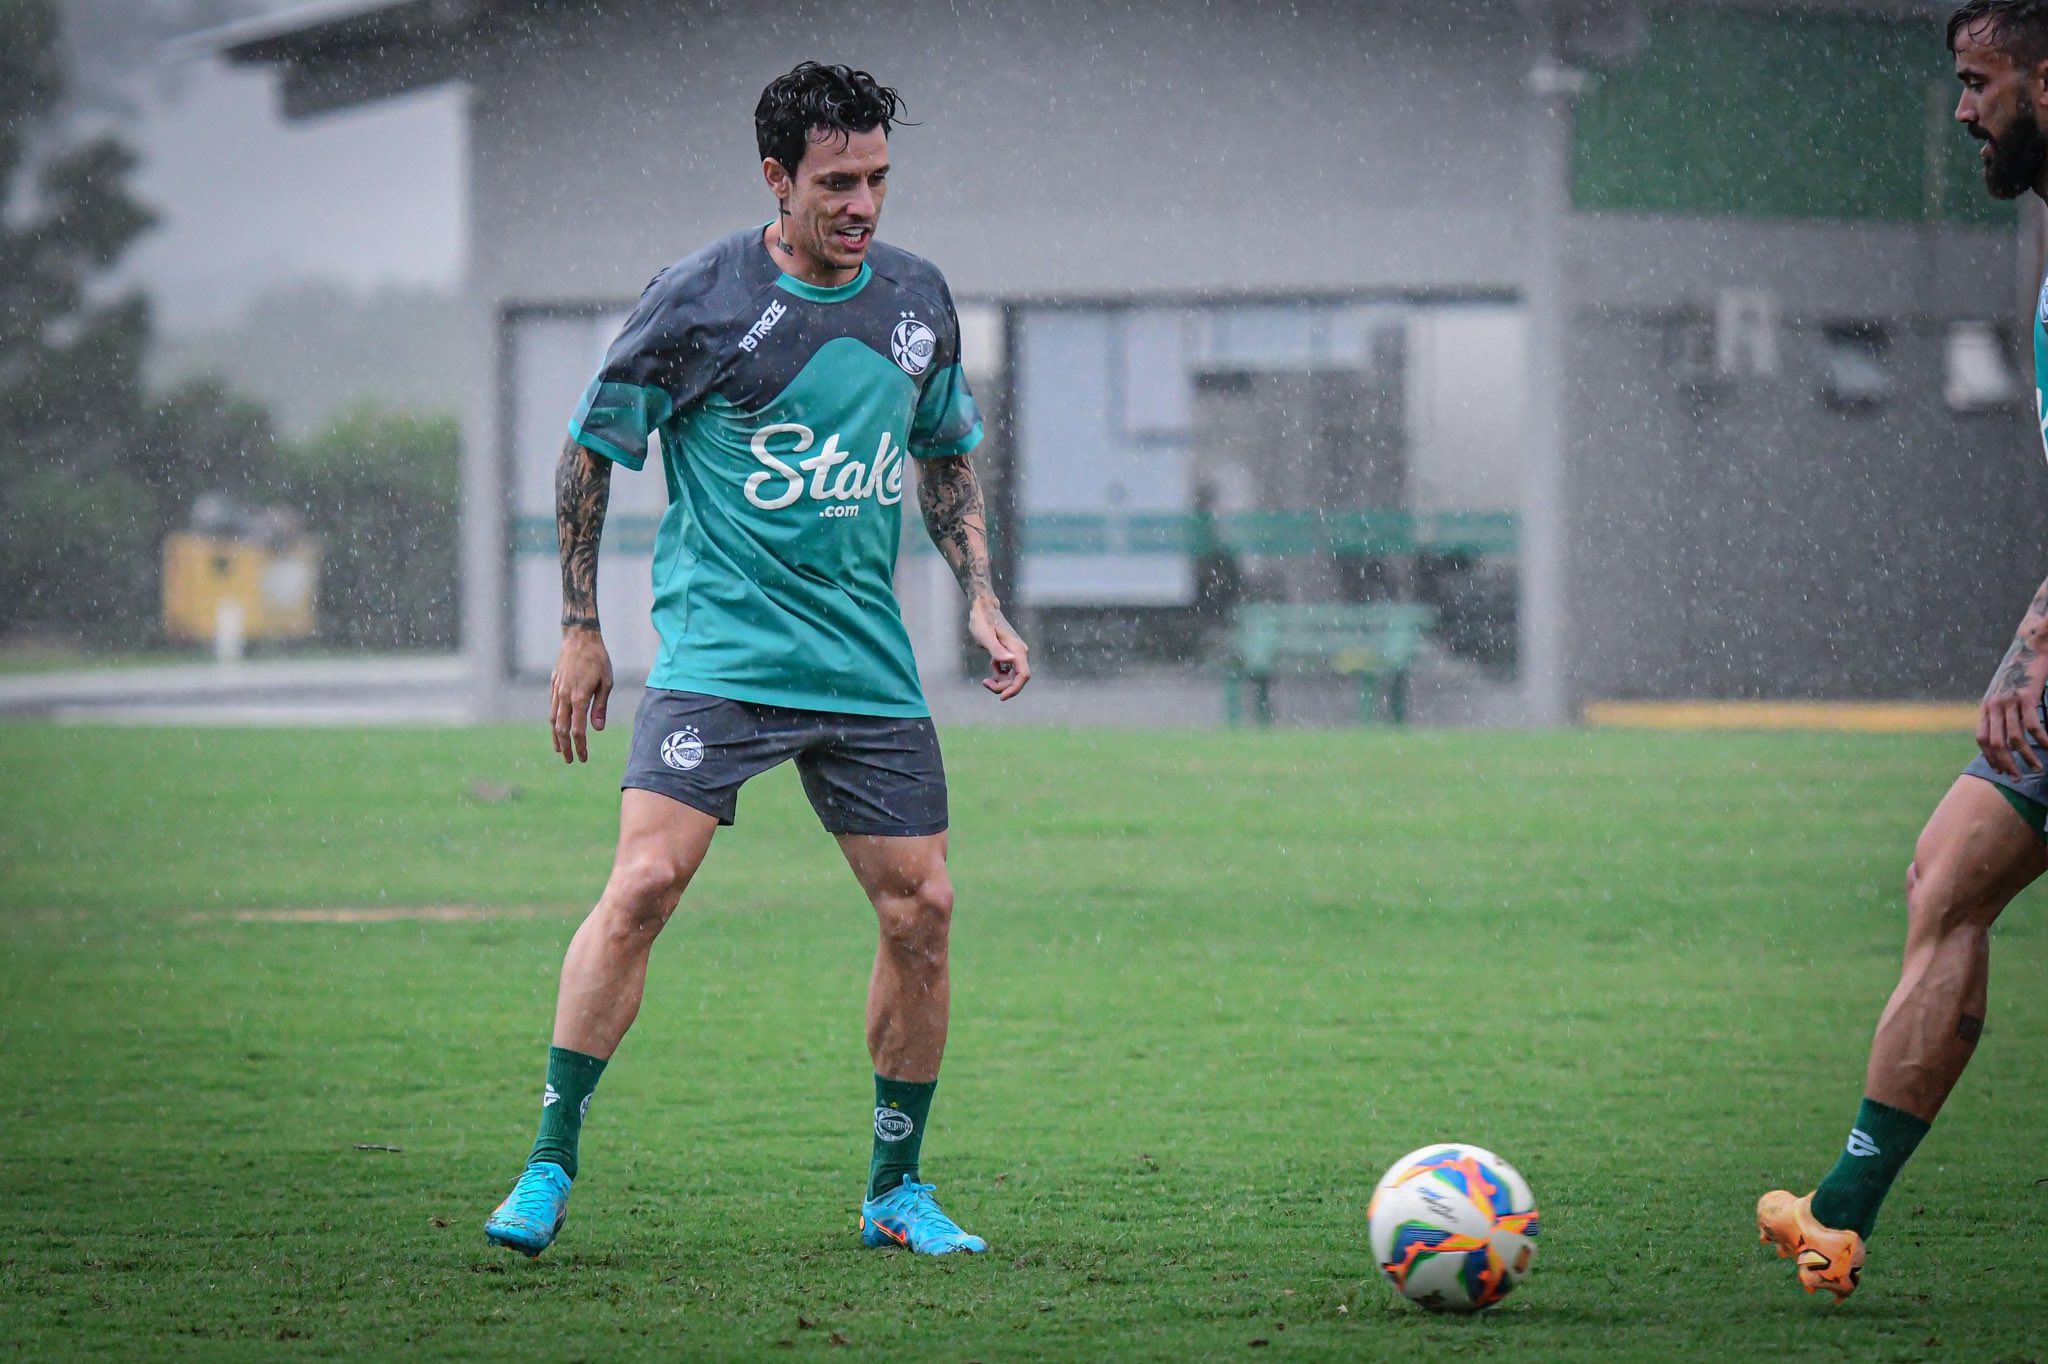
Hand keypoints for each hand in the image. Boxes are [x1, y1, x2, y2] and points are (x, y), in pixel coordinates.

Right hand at [550, 627, 613, 762]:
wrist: (579, 638)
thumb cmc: (598, 659)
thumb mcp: (606, 682)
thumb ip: (600, 707)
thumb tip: (597, 728)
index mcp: (579, 697)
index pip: (577, 729)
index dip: (580, 745)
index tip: (583, 757)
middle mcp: (565, 696)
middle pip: (561, 729)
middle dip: (566, 747)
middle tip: (571, 760)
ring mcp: (557, 691)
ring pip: (553, 720)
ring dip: (556, 737)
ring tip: (560, 749)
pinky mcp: (554, 685)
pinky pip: (552, 708)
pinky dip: (553, 722)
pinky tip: (557, 728)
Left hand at [967, 597, 1029, 700]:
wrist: (982, 608)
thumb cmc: (982, 621)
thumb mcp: (985, 637)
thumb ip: (997, 650)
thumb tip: (1011, 661)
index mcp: (1017, 649)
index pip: (1023, 675)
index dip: (1014, 689)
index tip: (1001, 698)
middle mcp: (1020, 652)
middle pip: (1017, 679)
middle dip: (1003, 686)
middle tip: (985, 683)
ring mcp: (1016, 653)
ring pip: (1013, 677)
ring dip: (1000, 681)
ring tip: (986, 674)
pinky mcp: (1011, 654)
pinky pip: (1008, 671)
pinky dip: (999, 673)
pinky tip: (992, 665)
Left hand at [1977, 632, 2047, 778]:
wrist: (2030, 646)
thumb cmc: (2019, 672)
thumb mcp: (2002, 692)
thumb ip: (2001, 711)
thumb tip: (2005, 735)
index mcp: (1986, 706)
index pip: (1982, 739)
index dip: (1991, 757)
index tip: (2001, 771)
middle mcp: (1994, 705)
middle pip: (1996, 744)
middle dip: (2007, 764)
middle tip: (2018, 778)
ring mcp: (2009, 701)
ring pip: (2015, 738)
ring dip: (2027, 757)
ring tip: (2038, 768)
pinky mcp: (2027, 696)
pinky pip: (2033, 725)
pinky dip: (2042, 740)